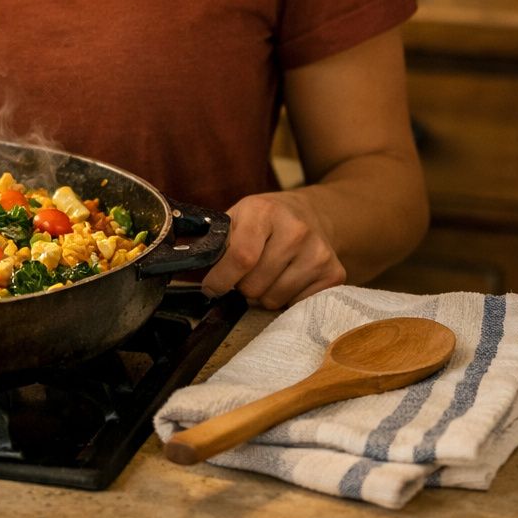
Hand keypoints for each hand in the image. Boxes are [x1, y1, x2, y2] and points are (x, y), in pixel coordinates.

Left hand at [201, 191, 344, 308]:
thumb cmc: (265, 220)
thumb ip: (216, 241)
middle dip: (241, 287)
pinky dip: (286, 300)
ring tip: (266, 276)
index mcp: (264, 212)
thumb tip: (183, 262)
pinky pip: (296, 306)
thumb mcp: (238, 217)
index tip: (211, 288)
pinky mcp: (334, 273)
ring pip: (273, 300)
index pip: (241, 257)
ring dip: (262, 296)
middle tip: (244, 276)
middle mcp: (296, 230)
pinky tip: (287, 280)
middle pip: (255, 285)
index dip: (221, 280)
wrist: (312, 215)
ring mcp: (319, 253)